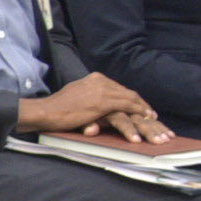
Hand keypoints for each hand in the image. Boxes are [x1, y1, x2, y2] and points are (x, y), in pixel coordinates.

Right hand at [19, 72, 167, 140]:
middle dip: (142, 106)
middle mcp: (101, 81)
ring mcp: (102, 90)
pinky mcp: (102, 102)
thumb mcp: (77, 97)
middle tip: (154, 117)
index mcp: (94, 79)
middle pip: (128, 93)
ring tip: (154, 121)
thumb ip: (91, 98)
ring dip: (144, 111)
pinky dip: (138, 114)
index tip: (143, 109)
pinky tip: (145, 121)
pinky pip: (126, 107)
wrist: (46, 111)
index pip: (120, 89)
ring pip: (131, 100)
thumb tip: (100, 106)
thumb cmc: (57, 108)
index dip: (134, 100)